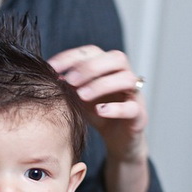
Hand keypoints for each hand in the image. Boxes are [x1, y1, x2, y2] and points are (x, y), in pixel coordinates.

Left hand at [48, 45, 147, 161]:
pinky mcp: (139, 115)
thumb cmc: (98, 113)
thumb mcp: (80, 98)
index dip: (71, 57)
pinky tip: (100, 111)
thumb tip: (54, 77)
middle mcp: (124, 76)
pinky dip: (116, 108)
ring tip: (82, 96)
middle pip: (116, 58)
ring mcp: (134, 95)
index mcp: (108, 67)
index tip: (52, 67)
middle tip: (70, 81)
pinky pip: (132, 107)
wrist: (117, 139)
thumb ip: (71, 86)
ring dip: (102, 85)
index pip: (93, 52)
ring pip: (126, 79)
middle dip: (91, 67)